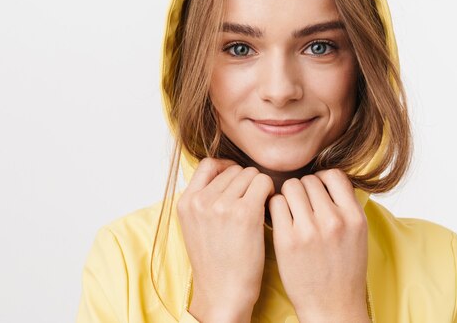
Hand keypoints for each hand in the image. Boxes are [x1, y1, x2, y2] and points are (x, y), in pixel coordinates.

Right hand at [177, 157, 274, 322]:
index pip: (208, 164)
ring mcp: (221, 205)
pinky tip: (269, 208)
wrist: (223, 293)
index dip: (227, 169)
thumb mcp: (195, 226)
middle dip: (246, 182)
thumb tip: (225, 173)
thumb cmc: (215, 263)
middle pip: (233, 169)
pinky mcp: (244, 213)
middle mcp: (201, 200)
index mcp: (186, 202)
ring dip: (259, 187)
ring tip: (260, 207)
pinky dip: (270, 191)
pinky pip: (263, 183)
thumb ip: (203, 200)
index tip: (238, 182)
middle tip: (252, 201)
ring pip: (250, 174)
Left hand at [268, 169, 368, 322]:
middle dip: (303, 189)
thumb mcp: (357, 235)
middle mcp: (334, 221)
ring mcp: (309, 230)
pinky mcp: (287, 240)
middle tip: (301, 205)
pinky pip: (276, 204)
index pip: (334, 175)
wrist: (332, 307)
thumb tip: (326, 179)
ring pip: (290, 188)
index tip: (317, 189)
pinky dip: (275, 207)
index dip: (322, 179)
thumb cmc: (344, 271)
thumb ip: (345, 206)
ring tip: (290, 212)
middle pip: (308, 180)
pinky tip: (280, 220)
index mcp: (354, 217)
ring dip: (288, 196)